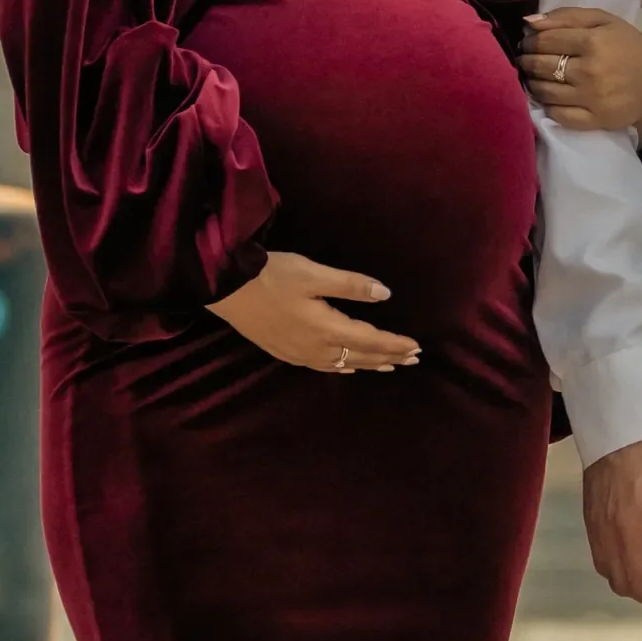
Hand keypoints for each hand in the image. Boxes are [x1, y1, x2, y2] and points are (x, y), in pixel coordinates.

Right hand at [207, 252, 421, 372]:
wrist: (225, 288)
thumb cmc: (271, 276)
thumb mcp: (314, 274)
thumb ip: (351, 285)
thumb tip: (385, 295)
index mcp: (326, 329)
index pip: (371, 341)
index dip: (395, 344)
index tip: (417, 347)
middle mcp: (315, 348)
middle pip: (361, 356)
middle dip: (389, 357)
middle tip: (413, 359)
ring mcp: (298, 353)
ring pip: (343, 363)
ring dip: (369, 364)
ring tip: (389, 366)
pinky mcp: (284, 352)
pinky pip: (324, 366)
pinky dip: (343, 366)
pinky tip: (347, 367)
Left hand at [522, 7, 641, 135]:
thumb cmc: (630, 46)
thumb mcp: (605, 21)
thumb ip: (567, 16)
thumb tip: (529, 22)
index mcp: (592, 41)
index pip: (543, 41)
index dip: (529, 41)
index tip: (528, 42)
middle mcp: (589, 70)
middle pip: (540, 66)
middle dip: (526, 61)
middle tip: (526, 59)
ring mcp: (591, 98)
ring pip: (544, 91)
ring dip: (531, 83)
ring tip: (534, 77)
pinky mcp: (595, 120)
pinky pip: (558, 115)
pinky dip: (547, 106)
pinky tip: (548, 97)